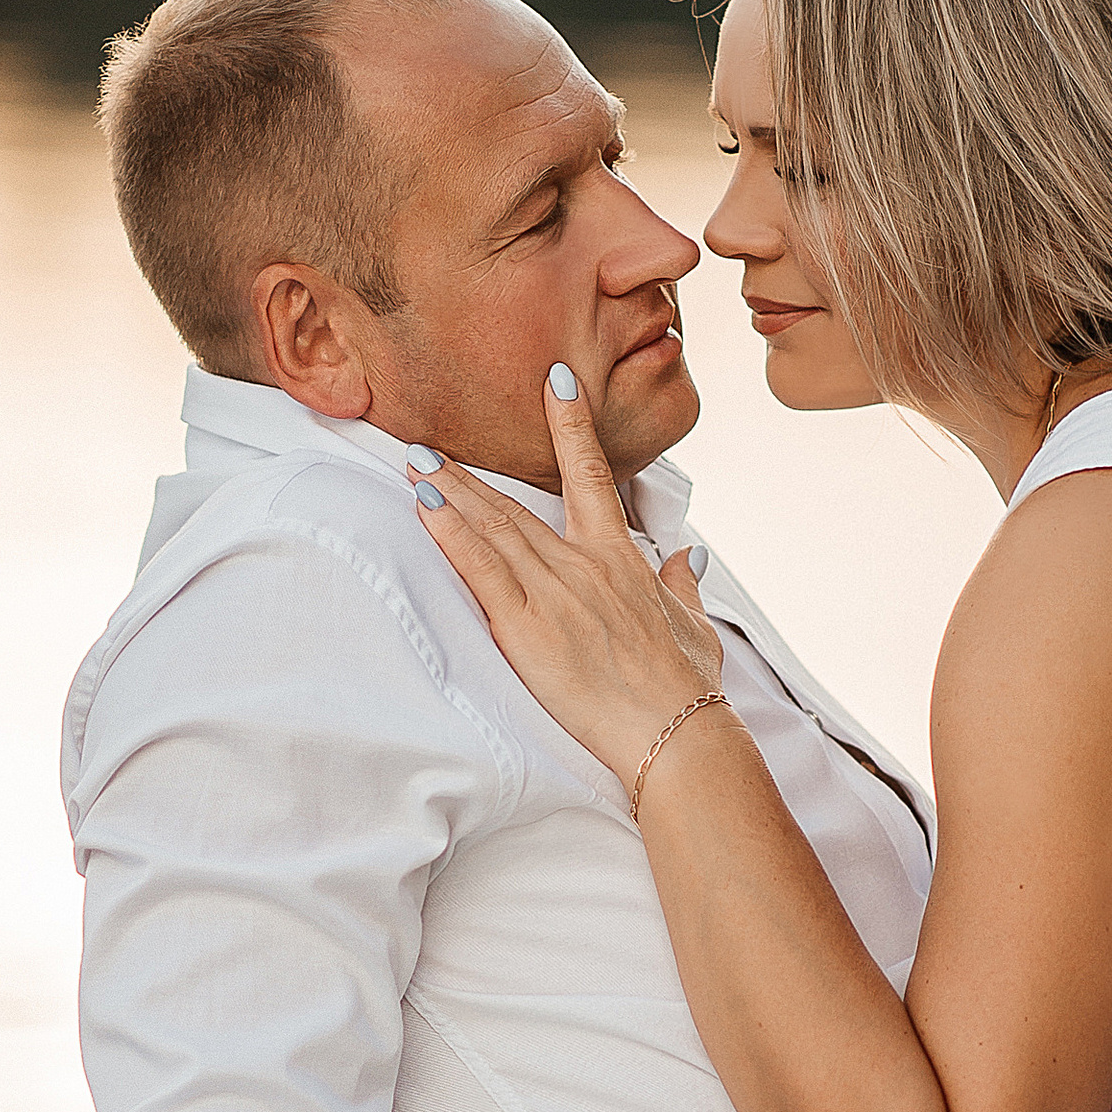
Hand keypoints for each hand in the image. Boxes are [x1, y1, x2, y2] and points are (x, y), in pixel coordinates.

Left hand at [413, 368, 722, 788]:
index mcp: (621, 558)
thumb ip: (684, 585)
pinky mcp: (527, 626)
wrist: (675, 733)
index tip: (554, 378)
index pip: (592, 474)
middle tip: (429, 440)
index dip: (570, 423)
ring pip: (491, 527)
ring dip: (448, 492)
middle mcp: (583, 564)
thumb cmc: (686, 688)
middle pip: (515, 504)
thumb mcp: (697, 627)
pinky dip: (449, 534)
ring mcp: (554, 591)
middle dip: (468, 471)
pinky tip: (422, 506)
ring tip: (414, 462)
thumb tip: (688, 556)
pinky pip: (480, 568)